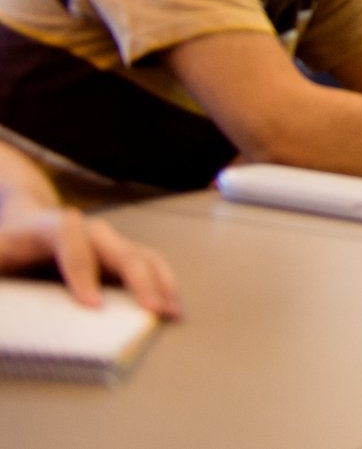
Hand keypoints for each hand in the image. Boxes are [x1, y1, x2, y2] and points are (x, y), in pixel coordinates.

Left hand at [0, 200, 179, 317]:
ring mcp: (112, 242)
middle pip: (121, 251)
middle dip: (139, 281)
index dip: (82, 272)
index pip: (71, 242)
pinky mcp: (123, 255)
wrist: (28, 221)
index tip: (92, 305)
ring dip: (162, 284)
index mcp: (51, 226)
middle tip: (151, 310)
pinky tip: (173, 306)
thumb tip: (4, 299)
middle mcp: (90, 231)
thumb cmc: (9, 243)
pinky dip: (165, 285)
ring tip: (173, 312)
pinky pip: (151, 266)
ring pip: (145, 257)